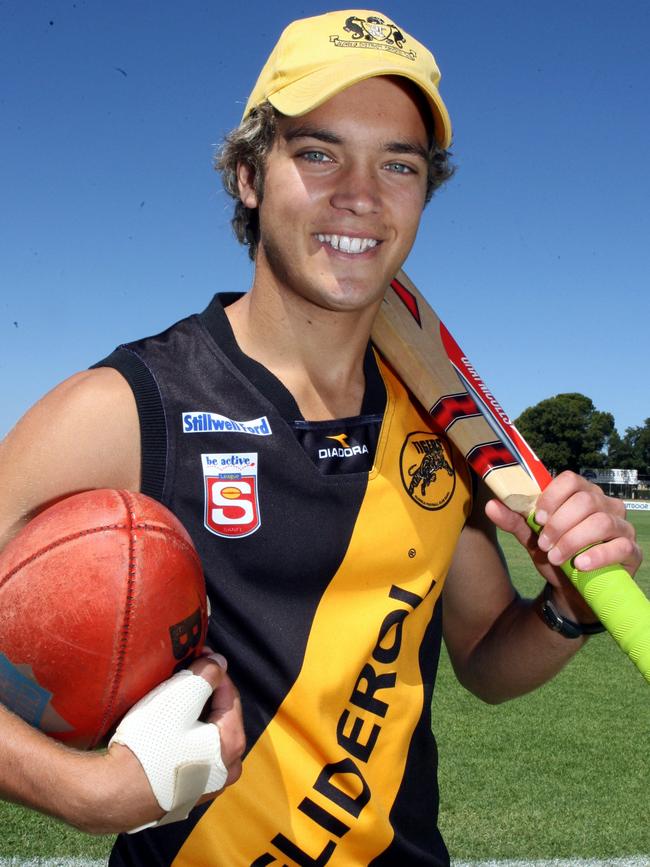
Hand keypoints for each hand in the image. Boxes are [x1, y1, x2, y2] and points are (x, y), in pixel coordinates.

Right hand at [103, 654, 244, 832]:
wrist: (112, 795)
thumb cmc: (150, 743)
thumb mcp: (181, 697)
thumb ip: (206, 674)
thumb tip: (219, 663)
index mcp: (231, 745)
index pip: (229, 694)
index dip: (213, 669)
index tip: (197, 654)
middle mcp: (226, 770)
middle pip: (220, 717)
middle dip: (204, 693)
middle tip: (185, 673)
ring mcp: (206, 786)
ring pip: (206, 737)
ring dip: (193, 715)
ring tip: (173, 697)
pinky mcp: (184, 794)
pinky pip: (192, 755)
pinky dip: (184, 737)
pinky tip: (164, 728)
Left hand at [485, 471, 641, 619]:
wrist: (570, 592)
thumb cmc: (554, 556)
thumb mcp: (531, 539)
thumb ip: (514, 521)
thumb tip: (491, 505)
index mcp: (581, 495)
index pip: (571, 480)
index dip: (553, 497)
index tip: (538, 518)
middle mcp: (606, 505)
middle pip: (586, 500)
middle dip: (560, 524)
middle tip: (544, 544)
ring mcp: (622, 527)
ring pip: (601, 522)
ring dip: (573, 540)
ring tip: (556, 557)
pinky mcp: (631, 551)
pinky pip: (620, 546)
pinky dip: (597, 555)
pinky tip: (580, 565)